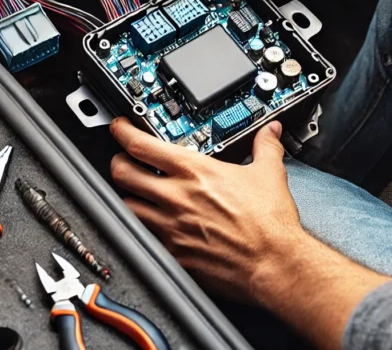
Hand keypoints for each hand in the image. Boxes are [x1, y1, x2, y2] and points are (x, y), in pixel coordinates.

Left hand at [108, 117, 310, 303]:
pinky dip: (143, 228)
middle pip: (122, 173)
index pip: (142, 145)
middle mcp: (177, 197)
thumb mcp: (269, 173)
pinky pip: (144, 236)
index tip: (120, 128)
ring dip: (128, 196)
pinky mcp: (174, 253)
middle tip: (123, 160)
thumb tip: (270, 131)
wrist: (273, 262)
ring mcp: (171, 226)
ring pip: (126, 206)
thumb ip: (265, 146)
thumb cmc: (270, 223)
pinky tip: (152, 225)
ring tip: (135, 193)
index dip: (122, 132)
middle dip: (118, 162)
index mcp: (196, 171)